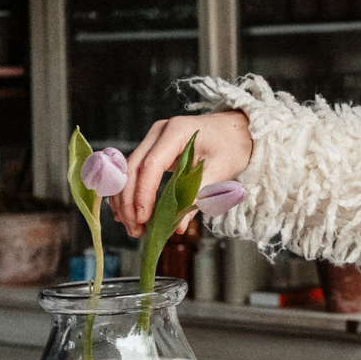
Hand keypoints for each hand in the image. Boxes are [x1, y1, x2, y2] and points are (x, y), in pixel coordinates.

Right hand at [111, 111, 252, 236]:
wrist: (235, 130)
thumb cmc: (231, 146)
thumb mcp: (221, 169)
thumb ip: (199, 195)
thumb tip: (179, 226)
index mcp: (177, 131)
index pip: (151, 164)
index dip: (144, 193)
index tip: (143, 218)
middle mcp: (159, 133)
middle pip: (133, 169)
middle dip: (130, 202)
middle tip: (135, 229)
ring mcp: (152, 140)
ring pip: (128, 173)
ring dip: (125, 201)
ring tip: (133, 227)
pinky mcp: (151, 150)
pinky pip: (134, 174)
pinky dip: (130, 195)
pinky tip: (131, 215)